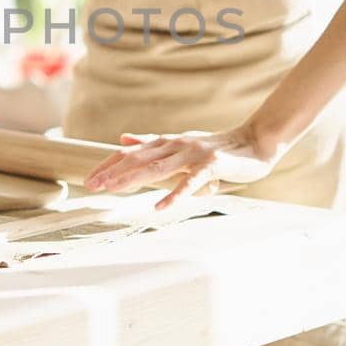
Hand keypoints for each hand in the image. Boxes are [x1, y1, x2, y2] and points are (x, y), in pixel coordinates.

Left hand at [83, 124, 278, 211]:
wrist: (255, 142)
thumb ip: (152, 144)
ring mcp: (193, 153)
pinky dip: (174, 195)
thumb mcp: (180, 144)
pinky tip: (159, 207)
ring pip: (157, 167)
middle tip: (91, 185)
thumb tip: (123, 139)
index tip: (90, 179)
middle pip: (138, 159)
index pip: (131, 153)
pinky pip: (189, 182)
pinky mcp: (211, 164)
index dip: (109, 165)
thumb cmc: (217, 148)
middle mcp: (176, 145)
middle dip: (113, 172)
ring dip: (133, 179)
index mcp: (167, 142)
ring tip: (113, 191)